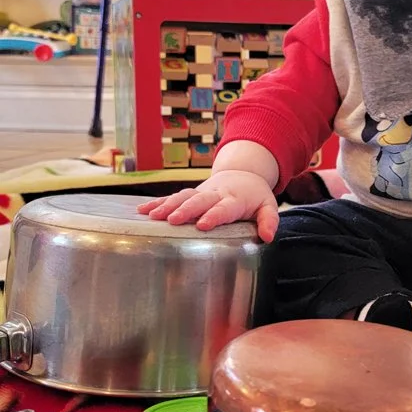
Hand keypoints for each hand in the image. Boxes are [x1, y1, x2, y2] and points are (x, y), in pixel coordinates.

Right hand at [137, 169, 278, 240]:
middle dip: (186, 210)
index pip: (224, 208)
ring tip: (153, 216)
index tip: (203, 225)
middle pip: (199, 200)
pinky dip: (157, 202)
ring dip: (167, 205)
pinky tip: (142, 210)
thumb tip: (268, 237)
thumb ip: (269, 221)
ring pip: (183, 196)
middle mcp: (216, 194)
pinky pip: (172, 196)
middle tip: (173, 221)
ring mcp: (201, 192)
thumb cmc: (255, 195)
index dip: (214, 215)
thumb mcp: (268, 206)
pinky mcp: (191, 193)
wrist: (243, 173)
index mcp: (235, 199)